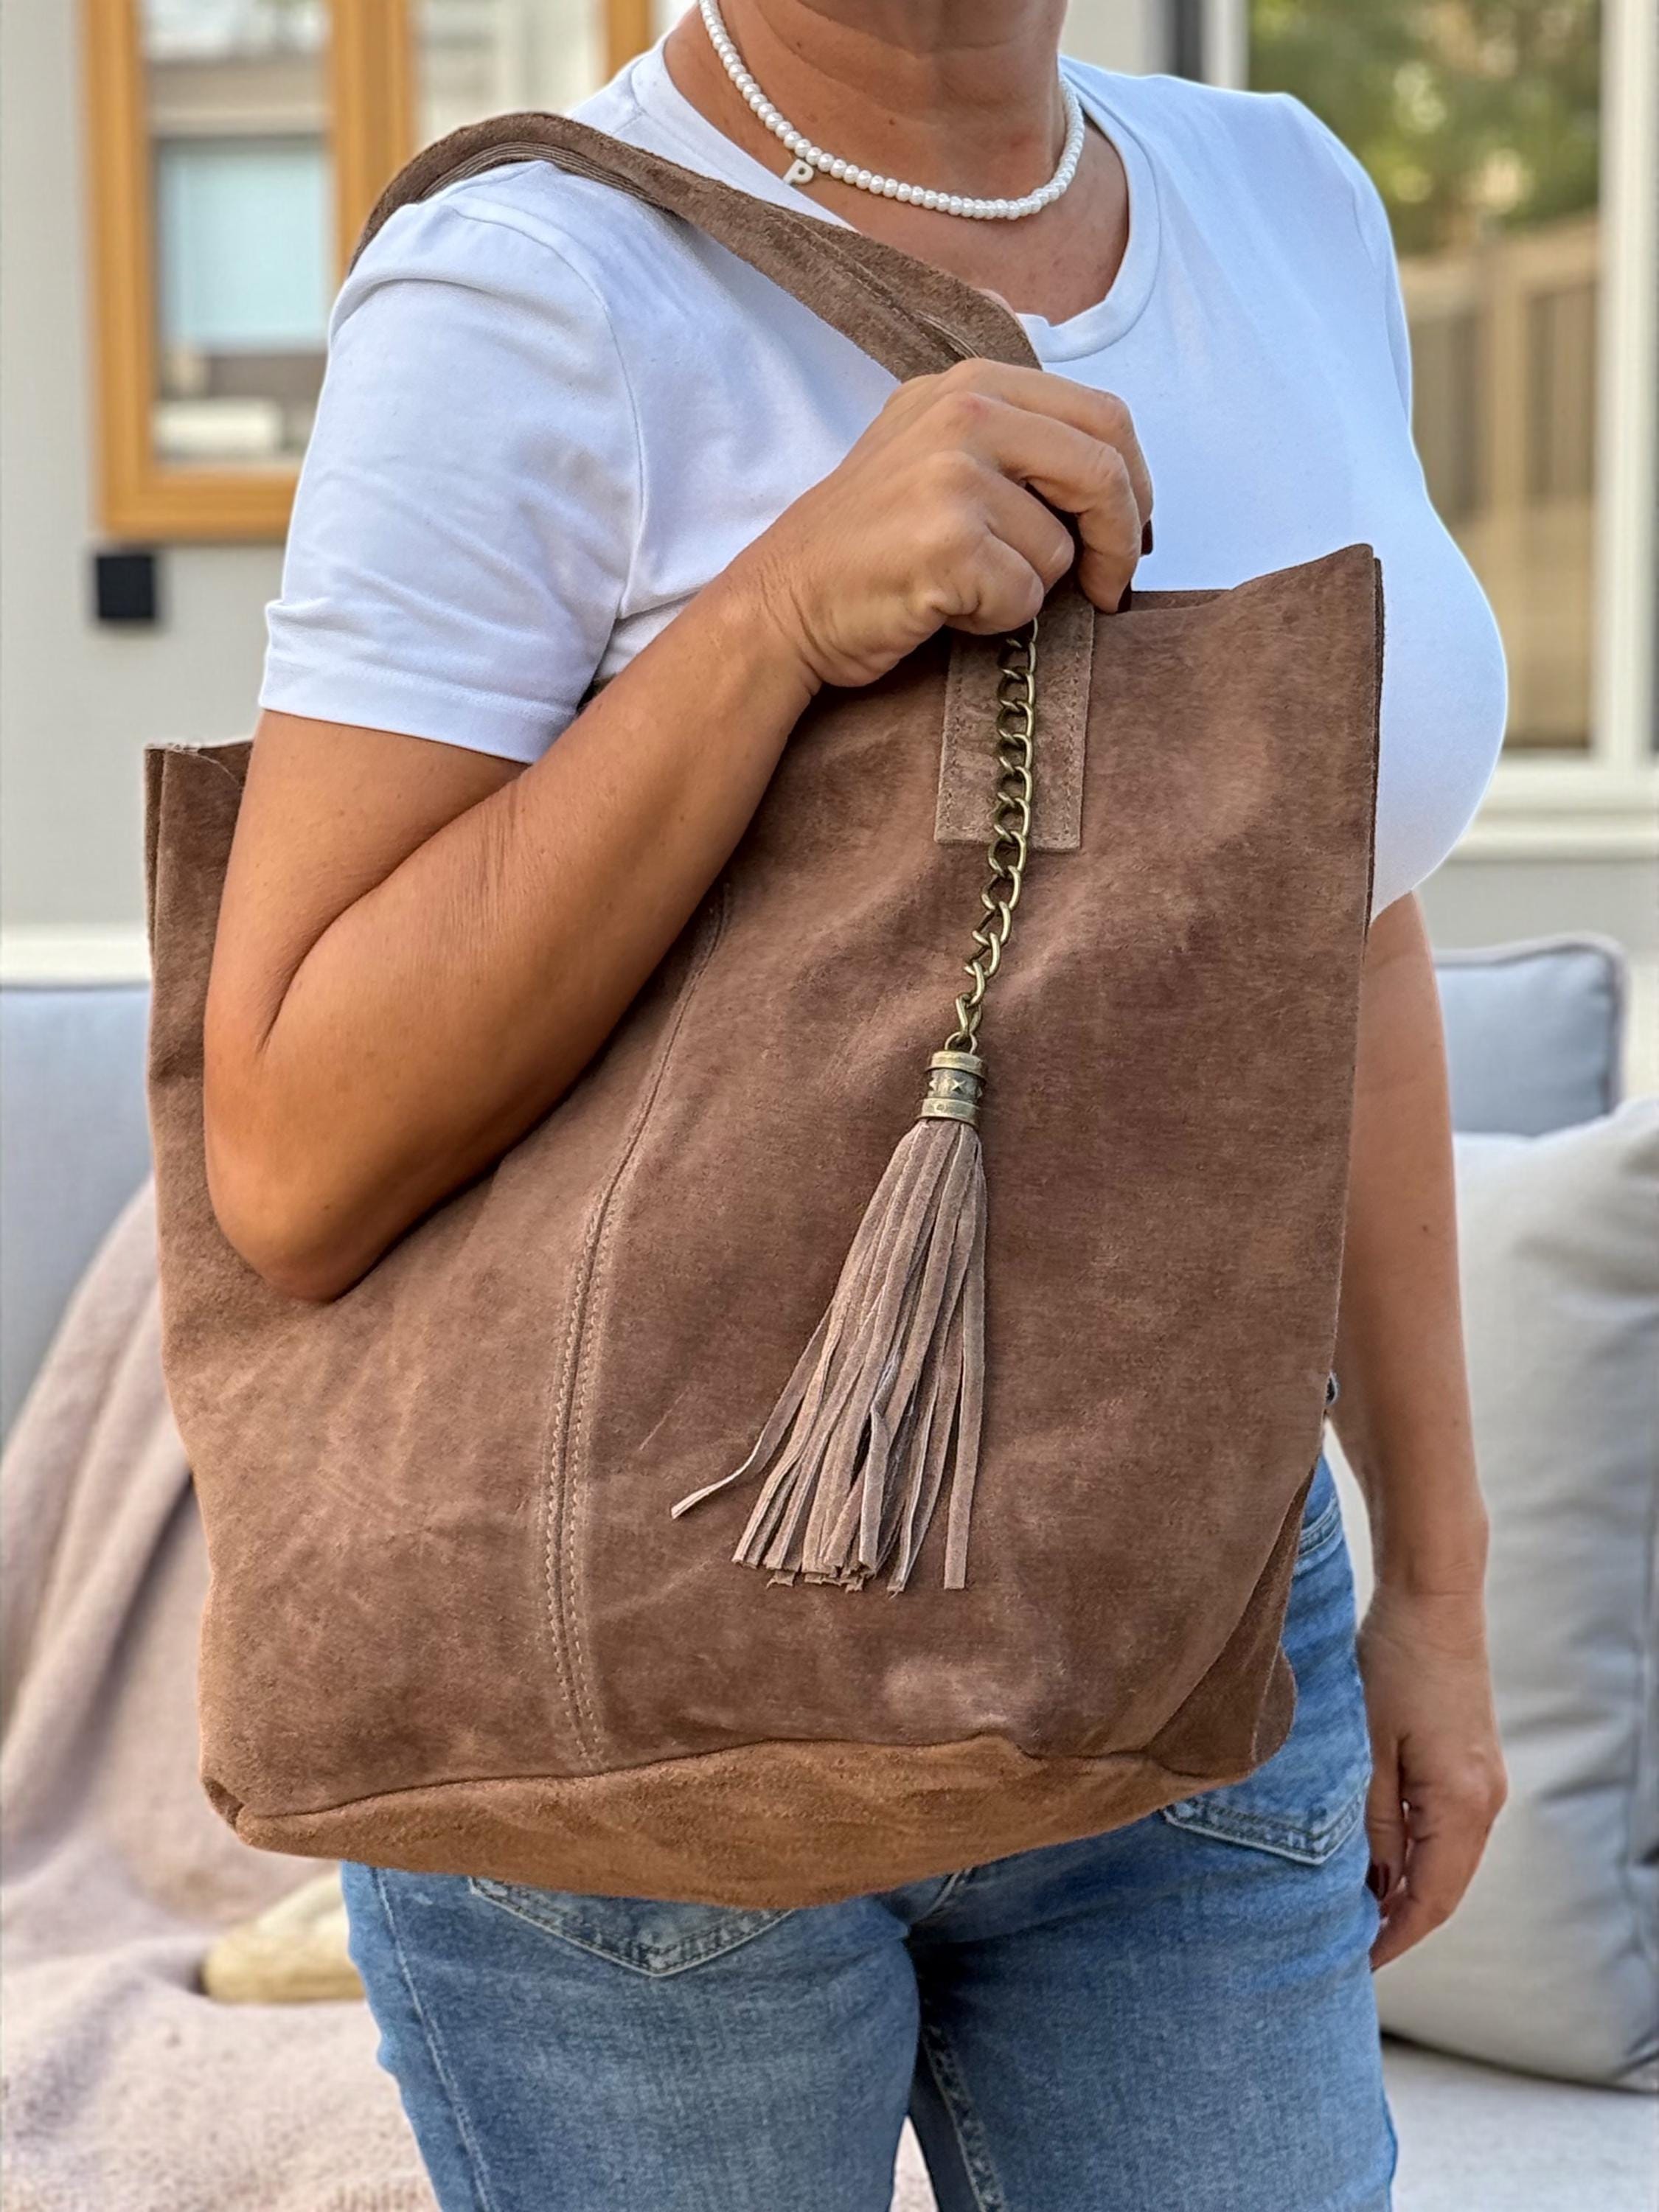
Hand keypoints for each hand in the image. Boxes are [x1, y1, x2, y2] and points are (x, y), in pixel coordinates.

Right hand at [729, 358, 1151, 690]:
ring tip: (961, 588)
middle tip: (1108, 589)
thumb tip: (1112, 479)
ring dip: (1026, 589)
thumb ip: (1011, 440)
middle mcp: (964, 412)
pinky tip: (943, 608)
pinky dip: (994, 621)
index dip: (1134, 483)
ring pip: (1059, 549)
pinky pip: (1024, 597)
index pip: (1101, 415)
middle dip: (1120, 540)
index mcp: (970, 384)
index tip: (1128, 532)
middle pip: (1102, 470)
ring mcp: (954, 473)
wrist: (783, 603)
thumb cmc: (864, 547)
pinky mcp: (949, 540)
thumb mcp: (930, 450)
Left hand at [1357, 1581, 1507, 1968]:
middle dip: (1401, 1922)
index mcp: (1460, 1804)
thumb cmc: (1393, 1662)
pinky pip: (1448, 1830)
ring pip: (1448, 1861)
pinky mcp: (1471, 1762)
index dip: (1395, 1937)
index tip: (1357, 1964)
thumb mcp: (1367, 1745)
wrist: (1433, 1598)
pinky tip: (1379, 1859)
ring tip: (1356, 1913)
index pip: (1431, 1899)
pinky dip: (1417, 1853)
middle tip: (1350, 1949)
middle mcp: (1484, 1800)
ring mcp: (1483, 1782)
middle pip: (1445, 1888)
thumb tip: (1373, 1885)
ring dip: (1408, 1889)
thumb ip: (1370, 1819)